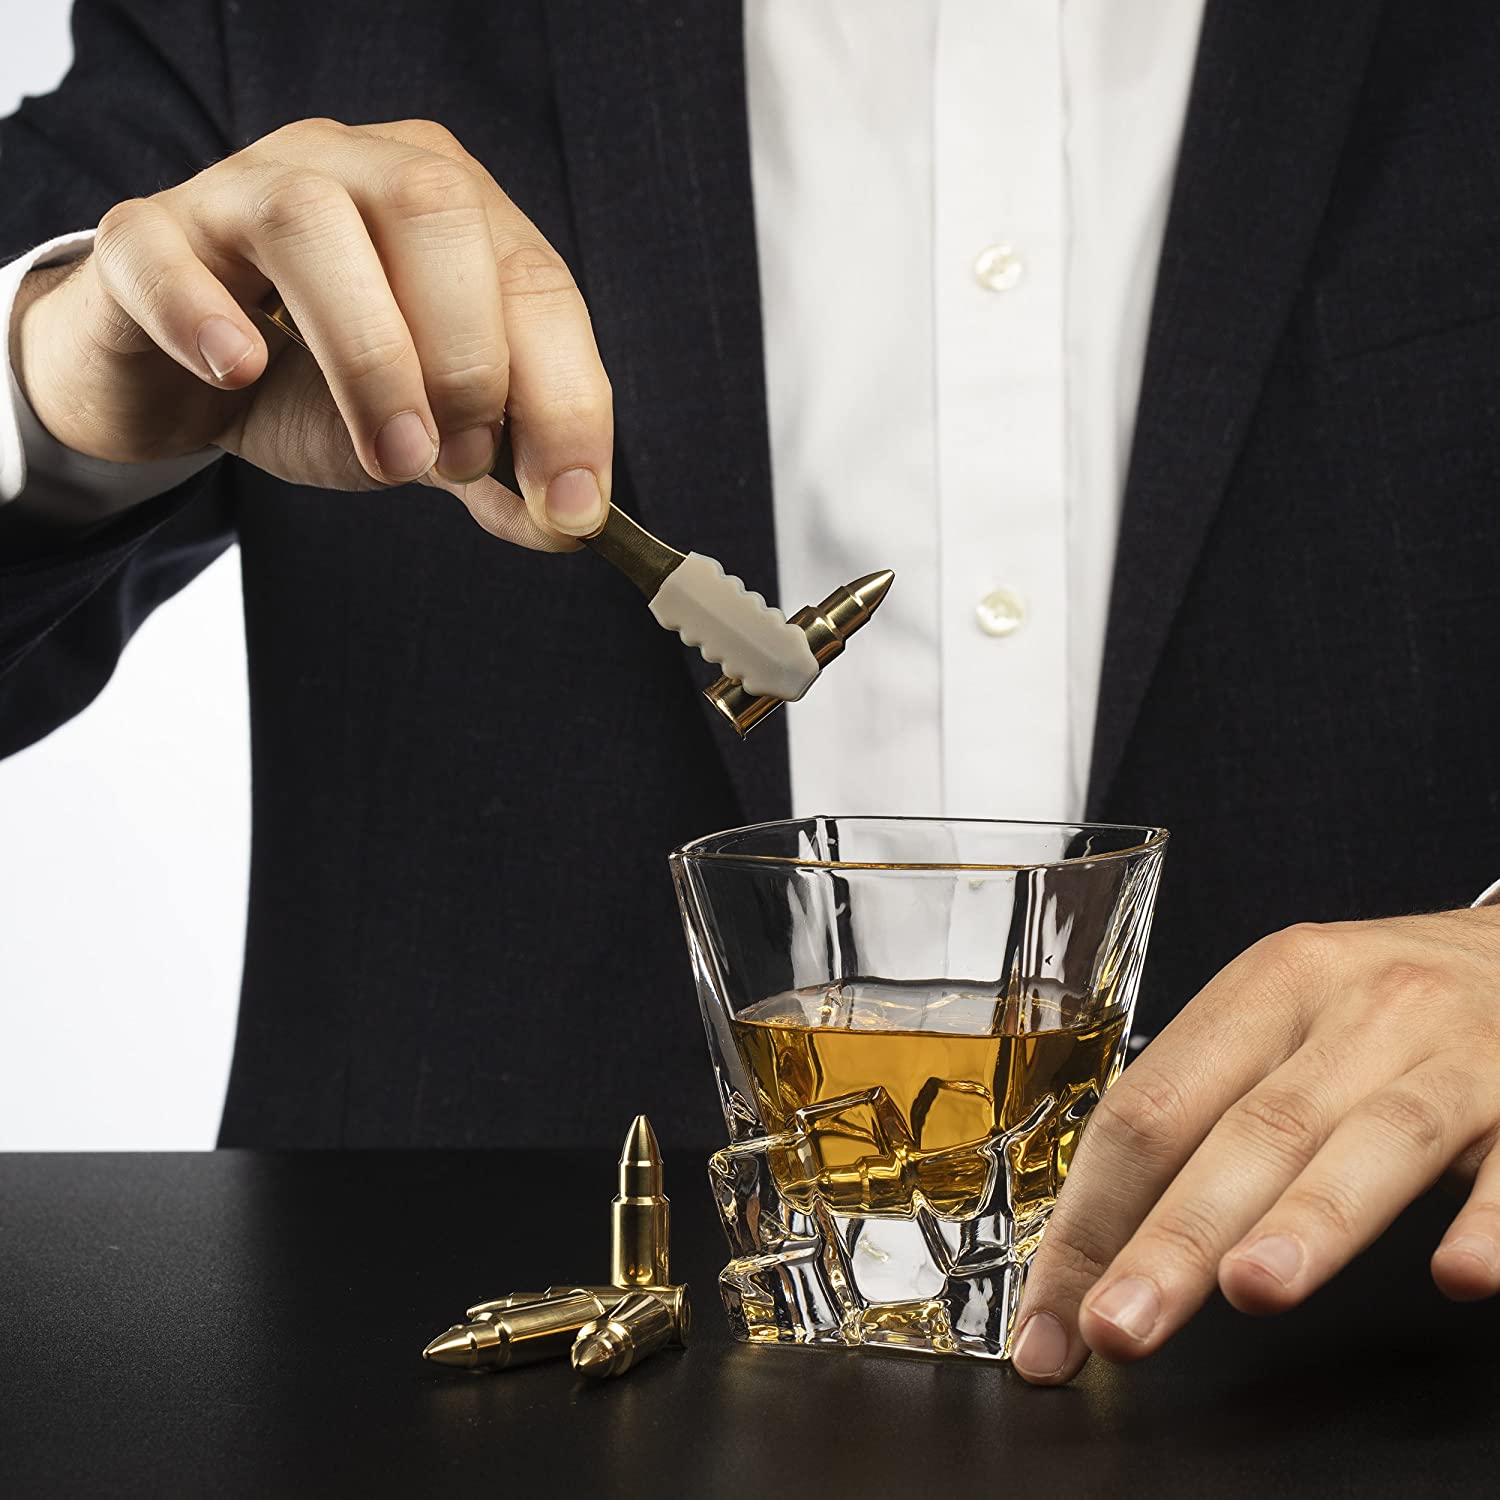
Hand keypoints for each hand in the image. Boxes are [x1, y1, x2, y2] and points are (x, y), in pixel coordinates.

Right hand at [9, 117, 609, 548]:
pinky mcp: (144, 238)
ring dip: (369, 353)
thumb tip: (568, 518)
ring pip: (310, 222)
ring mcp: (240, 189)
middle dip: (470, 357)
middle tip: (461, 465)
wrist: (172, 374)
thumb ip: (497, 469)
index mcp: (446, 205)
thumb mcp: (425, 433)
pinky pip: (164, 253)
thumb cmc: (313, 385)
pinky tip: (239, 371)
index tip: (571, 502)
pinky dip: (208, 315)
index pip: (534, 277)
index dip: (566, 395)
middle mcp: (352, 168)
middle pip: (434, 210)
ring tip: (389, 456)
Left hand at [1011, 908, 1499, 1382]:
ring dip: (1308, 1220)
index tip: (1053, 1314)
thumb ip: (1209, 1108)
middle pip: (1251, 1130)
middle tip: (1117, 1325)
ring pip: (1372, 1141)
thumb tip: (1102, 1239)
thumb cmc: (1381, 1003)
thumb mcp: (1286, 1016)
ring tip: (1248, 1291)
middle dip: (1175, 1237)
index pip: (1154, 1103)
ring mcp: (1453, 1054)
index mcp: (1267, 986)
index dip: (1092, 1213)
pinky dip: (1488, 1221)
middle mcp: (1355, 1011)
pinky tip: (1458, 1275)